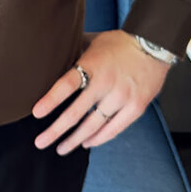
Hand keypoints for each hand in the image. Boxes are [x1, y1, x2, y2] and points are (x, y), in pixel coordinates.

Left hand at [31, 29, 172, 153]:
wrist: (154, 45)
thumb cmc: (119, 43)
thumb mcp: (93, 42)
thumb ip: (76, 54)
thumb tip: (52, 60)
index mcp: (92, 65)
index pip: (67, 85)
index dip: (51, 100)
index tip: (36, 113)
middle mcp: (106, 83)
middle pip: (76, 112)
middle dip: (56, 130)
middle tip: (40, 142)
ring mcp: (122, 97)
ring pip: (94, 125)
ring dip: (75, 140)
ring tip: (60, 149)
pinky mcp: (136, 107)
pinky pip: (114, 128)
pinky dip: (99, 138)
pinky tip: (86, 143)